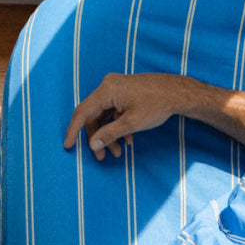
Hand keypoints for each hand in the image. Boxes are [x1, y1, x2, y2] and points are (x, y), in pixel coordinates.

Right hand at [64, 72, 185, 160]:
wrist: (176, 92)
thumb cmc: (156, 105)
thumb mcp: (132, 123)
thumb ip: (110, 134)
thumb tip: (93, 145)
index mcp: (107, 90)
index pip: (83, 112)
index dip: (74, 130)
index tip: (68, 146)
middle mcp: (108, 87)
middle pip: (94, 116)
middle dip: (98, 138)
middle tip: (103, 157)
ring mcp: (116, 89)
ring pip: (104, 116)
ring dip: (110, 135)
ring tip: (119, 153)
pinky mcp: (124, 94)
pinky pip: (114, 112)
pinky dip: (118, 127)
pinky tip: (128, 141)